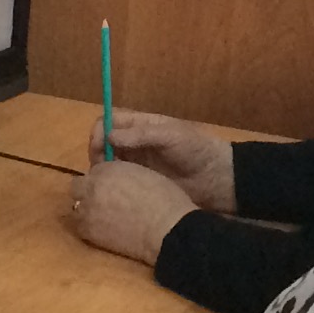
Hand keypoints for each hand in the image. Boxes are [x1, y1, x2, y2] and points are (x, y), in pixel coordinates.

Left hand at [69, 158, 198, 263]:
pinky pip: (79, 226)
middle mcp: (92, 186)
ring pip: (75, 206)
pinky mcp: (87, 231)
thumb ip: (124, 173)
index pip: (95, 169)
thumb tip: (117, 181)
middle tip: (103, 199)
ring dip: (85, 208)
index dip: (103, 177)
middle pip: (78, 186)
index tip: (112, 185)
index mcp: (108, 169)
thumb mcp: (145, 173)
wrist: (166, 229)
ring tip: (102, 216)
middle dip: (88, 190)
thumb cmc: (165, 199)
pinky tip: (102, 229)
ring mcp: (87, 209)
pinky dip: (87, 226)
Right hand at [88, 109, 236, 212]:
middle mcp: (134, 142)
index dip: (99, 131)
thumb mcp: (171, 136)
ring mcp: (137, 163)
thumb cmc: (196, 150)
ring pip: (108, 162)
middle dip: (97, 152)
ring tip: (105, 181)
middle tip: (99, 168)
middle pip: (104, 142)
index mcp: (141, 125)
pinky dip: (112, 184)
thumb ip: (141, 135)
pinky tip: (113, 192)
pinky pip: (119, 181)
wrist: (216, 178)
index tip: (98, 147)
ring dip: (103, 169)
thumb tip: (109, 135)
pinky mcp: (140, 183)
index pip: (109, 120)